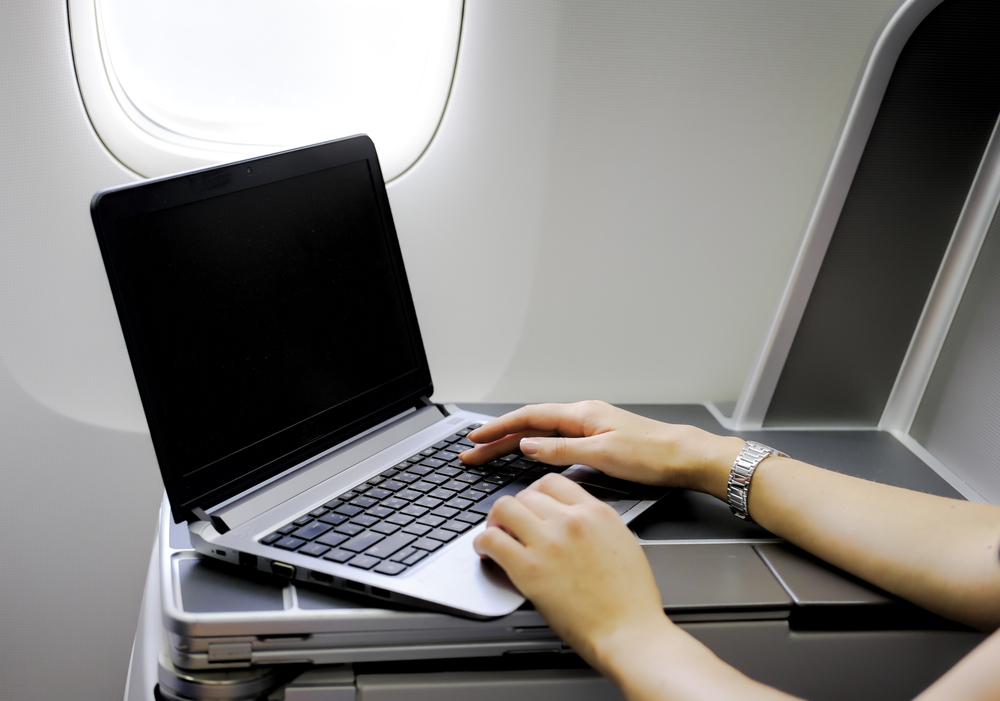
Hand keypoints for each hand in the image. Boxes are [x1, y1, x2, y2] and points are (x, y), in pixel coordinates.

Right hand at [462, 400, 741, 495]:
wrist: (687, 458)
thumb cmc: (654, 455)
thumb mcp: (603, 455)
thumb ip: (561, 450)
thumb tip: (528, 446)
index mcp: (581, 414)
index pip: (528, 418)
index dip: (498, 429)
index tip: (475, 439)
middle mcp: (583, 416)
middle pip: (530, 425)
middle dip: (498, 438)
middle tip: (471, 453)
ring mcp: (590, 427)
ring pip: (541, 433)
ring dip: (513, 443)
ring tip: (489, 453)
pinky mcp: (598, 440)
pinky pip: (555, 440)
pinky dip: (534, 447)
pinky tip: (527, 455)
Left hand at [472, 473, 670, 670]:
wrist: (627, 630)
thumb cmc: (630, 598)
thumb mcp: (622, 542)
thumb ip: (594, 524)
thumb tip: (572, 520)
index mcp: (595, 512)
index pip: (552, 482)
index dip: (534, 493)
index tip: (529, 505)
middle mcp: (570, 520)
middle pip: (526, 494)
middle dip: (516, 509)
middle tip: (511, 524)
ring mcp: (548, 542)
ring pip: (504, 508)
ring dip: (495, 520)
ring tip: (496, 535)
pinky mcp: (528, 568)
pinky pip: (491, 540)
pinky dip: (482, 543)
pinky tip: (487, 553)